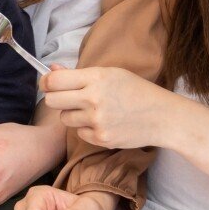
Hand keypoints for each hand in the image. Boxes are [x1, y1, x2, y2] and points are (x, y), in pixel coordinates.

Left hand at [42, 65, 180, 149]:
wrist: (162, 116)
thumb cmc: (136, 91)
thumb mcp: (110, 74)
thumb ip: (78, 74)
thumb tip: (50, 71)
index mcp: (96, 78)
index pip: (54, 81)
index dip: (47, 82)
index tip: (49, 84)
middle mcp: (94, 99)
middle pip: (52, 101)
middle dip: (56, 99)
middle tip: (68, 98)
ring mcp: (97, 121)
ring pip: (65, 118)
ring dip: (73, 114)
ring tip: (92, 110)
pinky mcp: (101, 138)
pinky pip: (79, 133)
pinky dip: (86, 129)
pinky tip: (103, 122)